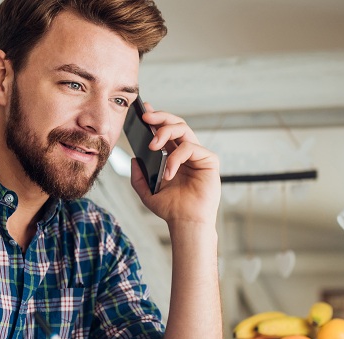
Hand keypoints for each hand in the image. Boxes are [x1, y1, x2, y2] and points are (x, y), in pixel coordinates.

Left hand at [130, 103, 220, 228]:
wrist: (185, 223)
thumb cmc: (171, 209)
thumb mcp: (146, 191)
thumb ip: (138, 176)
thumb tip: (134, 159)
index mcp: (174, 155)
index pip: (166, 130)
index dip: (156, 117)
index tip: (143, 110)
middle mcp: (187, 152)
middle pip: (176, 123)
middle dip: (160, 116)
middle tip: (146, 117)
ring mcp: (199, 155)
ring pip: (184, 129)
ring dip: (165, 132)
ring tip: (153, 145)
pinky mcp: (209, 160)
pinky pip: (190, 148)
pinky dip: (176, 158)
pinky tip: (169, 173)